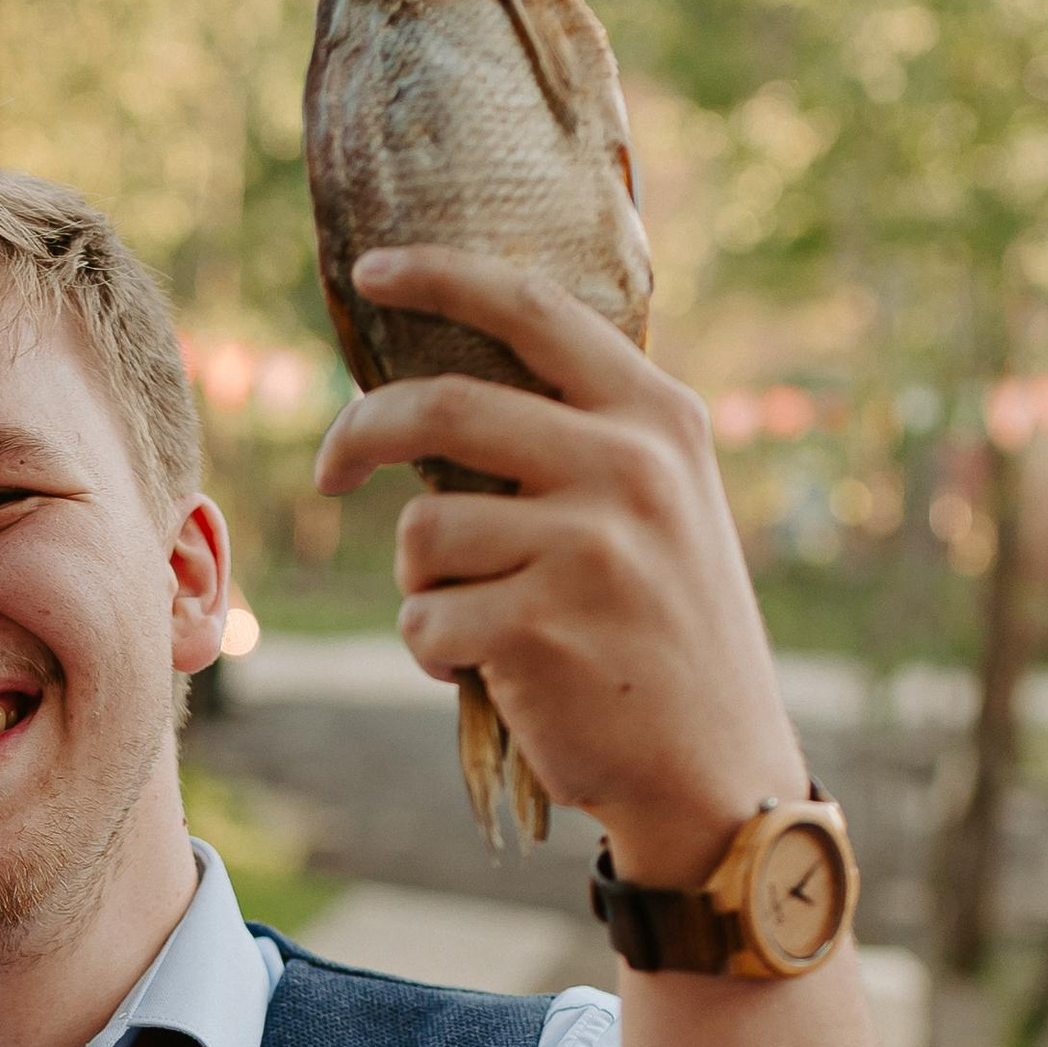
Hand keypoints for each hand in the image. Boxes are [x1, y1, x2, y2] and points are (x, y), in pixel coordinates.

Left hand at [315, 245, 805, 887]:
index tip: (372, 271)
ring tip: (481, 625)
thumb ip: (581, 439)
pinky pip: (425, 620)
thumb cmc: (666, 636)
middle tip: (329, 472)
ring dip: (424, 585)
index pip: (531, 308)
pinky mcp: (543, 628)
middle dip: (358, 435)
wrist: (719, 775)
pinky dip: (434, 654)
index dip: (439, 276)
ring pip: (423, 530)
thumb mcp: (661, 507)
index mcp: (658, 417)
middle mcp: (631, 467)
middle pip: (442, 405)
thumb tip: (446, 385)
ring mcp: (590, 546)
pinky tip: (495, 675)